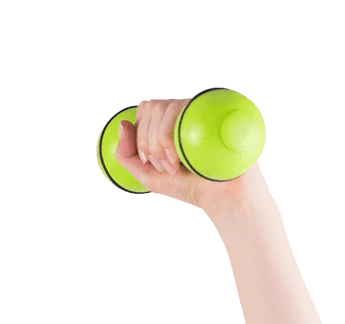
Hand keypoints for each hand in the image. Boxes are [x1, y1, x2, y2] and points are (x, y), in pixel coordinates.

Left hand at [116, 98, 267, 215]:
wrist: (222, 194)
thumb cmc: (188, 185)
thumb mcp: (148, 174)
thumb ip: (126, 154)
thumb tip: (122, 124)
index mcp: (171, 121)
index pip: (145, 109)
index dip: (140, 135)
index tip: (150, 162)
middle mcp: (186, 110)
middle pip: (150, 107)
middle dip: (148, 143)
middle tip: (166, 166)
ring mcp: (200, 109)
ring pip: (163, 108)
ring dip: (159, 143)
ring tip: (175, 165)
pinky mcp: (214, 110)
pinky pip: (182, 109)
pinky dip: (169, 136)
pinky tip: (178, 158)